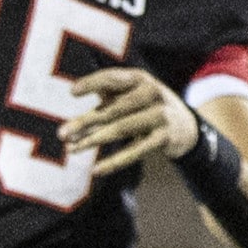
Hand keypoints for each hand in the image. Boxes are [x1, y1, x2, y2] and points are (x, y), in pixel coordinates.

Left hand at [59, 65, 197, 177]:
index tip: (72, 92)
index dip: (93, 83)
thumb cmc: (146, 107)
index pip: (113, 78)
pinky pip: (135, 151)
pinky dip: (114, 162)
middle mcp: (152, 93)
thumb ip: (106, 97)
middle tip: (61, 134)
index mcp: (140, 78)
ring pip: (122, 129)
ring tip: (71, 149)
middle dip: (85, 122)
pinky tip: (96, 169)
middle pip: (113, 108)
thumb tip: (73, 101)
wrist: (186, 127)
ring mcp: (160, 115)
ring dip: (94, 140)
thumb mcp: (131, 95)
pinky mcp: (164, 137)